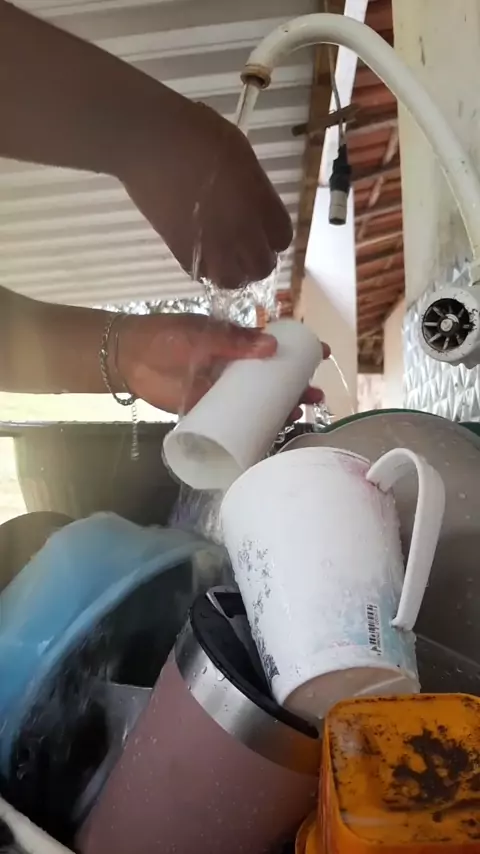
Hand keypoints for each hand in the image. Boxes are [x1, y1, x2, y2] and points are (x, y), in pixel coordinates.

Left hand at [116, 312, 327, 416]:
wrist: (129, 358)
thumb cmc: (166, 337)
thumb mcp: (201, 334)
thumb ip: (232, 340)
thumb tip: (271, 346)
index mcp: (235, 346)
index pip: (274, 348)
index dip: (298, 351)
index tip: (321, 353)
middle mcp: (233, 370)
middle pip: (273, 380)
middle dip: (297, 387)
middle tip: (316, 394)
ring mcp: (222, 393)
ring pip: (258, 403)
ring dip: (281, 409)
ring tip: (299, 414)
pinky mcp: (208, 412)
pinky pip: (235, 423)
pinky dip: (254, 430)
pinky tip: (271, 435)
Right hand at [119, 99, 291, 288]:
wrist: (149, 141)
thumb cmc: (196, 132)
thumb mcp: (240, 151)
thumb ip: (254, 184)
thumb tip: (254, 200)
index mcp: (258, 200)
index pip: (282, 237)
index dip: (276, 237)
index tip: (267, 230)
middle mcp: (239, 228)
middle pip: (261, 266)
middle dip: (259, 260)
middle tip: (248, 248)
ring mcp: (210, 243)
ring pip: (232, 279)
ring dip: (234, 272)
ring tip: (226, 258)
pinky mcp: (181, 249)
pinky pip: (202, 274)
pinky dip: (206, 269)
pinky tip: (203, 254)